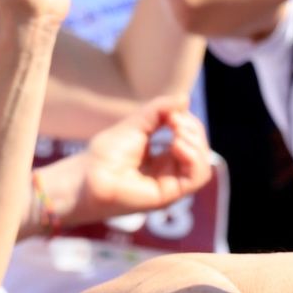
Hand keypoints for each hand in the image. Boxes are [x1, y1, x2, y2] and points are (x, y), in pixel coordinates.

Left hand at [44, 100, 211, 227]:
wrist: (88, 176)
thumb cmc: (105, 154)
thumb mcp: (136, 124)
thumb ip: (159, 110)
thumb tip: (185, 98)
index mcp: (164, 158)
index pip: (191, 138)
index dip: (187, 122)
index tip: (171, 113)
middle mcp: (171, 172)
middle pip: (200, 148)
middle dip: (192, 129)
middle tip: (173, 121)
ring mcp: (171, 184)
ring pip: (204, 163)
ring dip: (195, 141)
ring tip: (175, 133)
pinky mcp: (170, 194)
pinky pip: (198, 176)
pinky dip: (193, 156)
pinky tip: (176, 145)